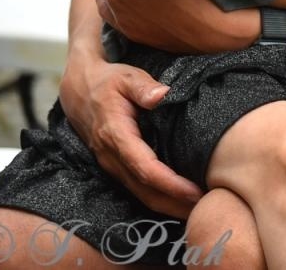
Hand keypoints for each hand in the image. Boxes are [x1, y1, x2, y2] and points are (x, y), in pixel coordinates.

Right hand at [59, 46, 200, 218]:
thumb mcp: (126, 76)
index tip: (194, 190)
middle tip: (206, 207)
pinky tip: (179, 201)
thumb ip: (143, 86)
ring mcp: (111, 165)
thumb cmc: (108, 82)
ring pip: (140, 194)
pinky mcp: (115, 167)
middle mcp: (111, 156)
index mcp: (116, 135)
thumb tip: (162, 95)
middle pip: (144, 190)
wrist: (78, 90)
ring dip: (168, 206)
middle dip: (174, 203)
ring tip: (198, 209)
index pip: (145, 167)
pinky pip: (137, 189)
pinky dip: (158, 198)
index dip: (169, 183)